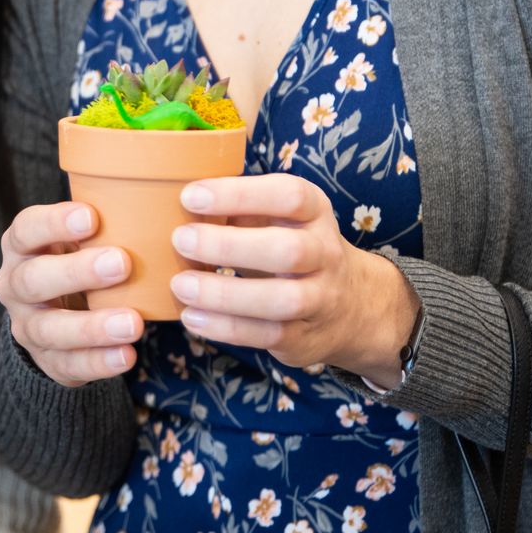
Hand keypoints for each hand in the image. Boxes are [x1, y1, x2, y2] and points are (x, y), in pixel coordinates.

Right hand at [0, 202, 142, 386]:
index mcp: (21, 246)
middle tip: (122, 263)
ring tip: (133, 323)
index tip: (92, 217)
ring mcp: (27, 326)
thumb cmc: (75, 258)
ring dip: (91, 327)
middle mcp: (15, 285)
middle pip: (34, 280)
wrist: (53, 313)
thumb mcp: (77, 238)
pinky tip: (126, 355)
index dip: (54, 223)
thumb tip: (160, 193)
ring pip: (50, 329)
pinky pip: (68, 365)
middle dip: (76, 272)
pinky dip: (98, 362)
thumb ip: (104, 222)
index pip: (27, 230)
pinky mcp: (45, 360)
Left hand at [168, 174, 417, 384]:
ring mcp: (319, 299)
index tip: (191, 196)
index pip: (289, 196)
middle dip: (229, 245)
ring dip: (225, 293)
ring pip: (281, 299)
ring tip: (181, 285)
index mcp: (315, 213)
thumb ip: (241, 208)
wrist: (350, 305)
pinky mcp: (304, 338)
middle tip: (181, 239)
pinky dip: (225, 327)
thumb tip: (183, 204)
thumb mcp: (279, 217)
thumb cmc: (292, 246)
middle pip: (288, 250)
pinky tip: (191, 316)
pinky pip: (266, 334)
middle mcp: (325, 254)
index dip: (240, 194)